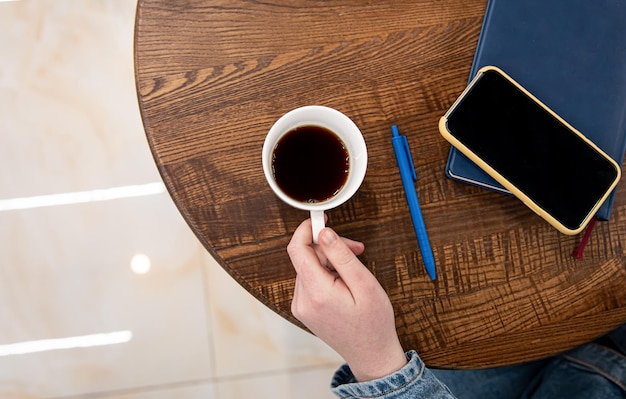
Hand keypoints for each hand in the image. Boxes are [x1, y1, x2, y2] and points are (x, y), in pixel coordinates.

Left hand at [287, 219, 406, 381]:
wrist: (371, 355)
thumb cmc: (373, 323)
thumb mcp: (364, 284)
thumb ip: (341, 256)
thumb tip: (324, 233)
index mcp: (316, 293)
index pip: (297, 249)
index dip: (307, 229)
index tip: (322, 218)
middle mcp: (302, 301)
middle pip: (306, 257)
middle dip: (329, 247)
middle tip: (356, 249)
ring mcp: (301, 307)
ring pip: (308, 267)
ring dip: (329, 260)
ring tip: (354, 268)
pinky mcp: (305, 309)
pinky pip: (310, 280)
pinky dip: (326, 273)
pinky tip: (344, 281)